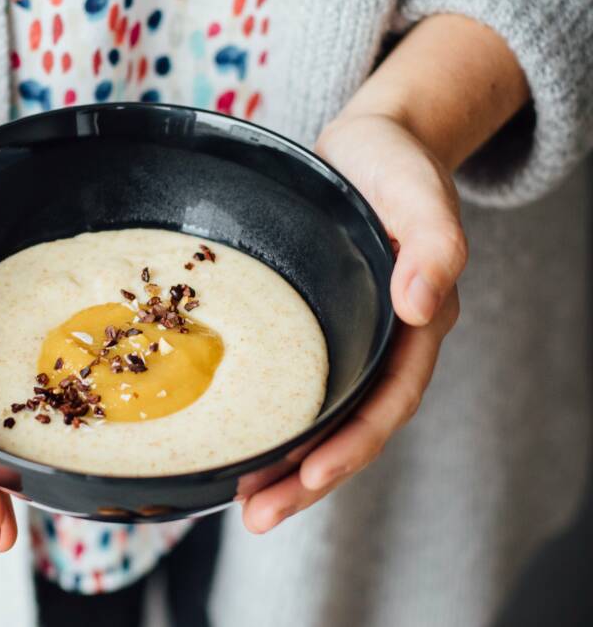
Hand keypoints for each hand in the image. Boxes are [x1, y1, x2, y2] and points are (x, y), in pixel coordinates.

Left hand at [242, 113, 464, 532]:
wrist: (365, 150)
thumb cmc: (393, 167)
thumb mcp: (418, 192)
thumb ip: (434, 243)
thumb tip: (423, 306)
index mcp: (414, 326)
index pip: (387, 402)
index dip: (351, 444)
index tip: (309, 475)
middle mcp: (379, 345)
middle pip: (348, 429)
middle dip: (306, 479)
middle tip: (258, 517)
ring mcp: (343, 342)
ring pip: (317, 420)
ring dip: (282, 466)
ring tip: (241, 505)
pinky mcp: (309, 331)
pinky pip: (290, 388)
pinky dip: (266, 422)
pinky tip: (233, 445)